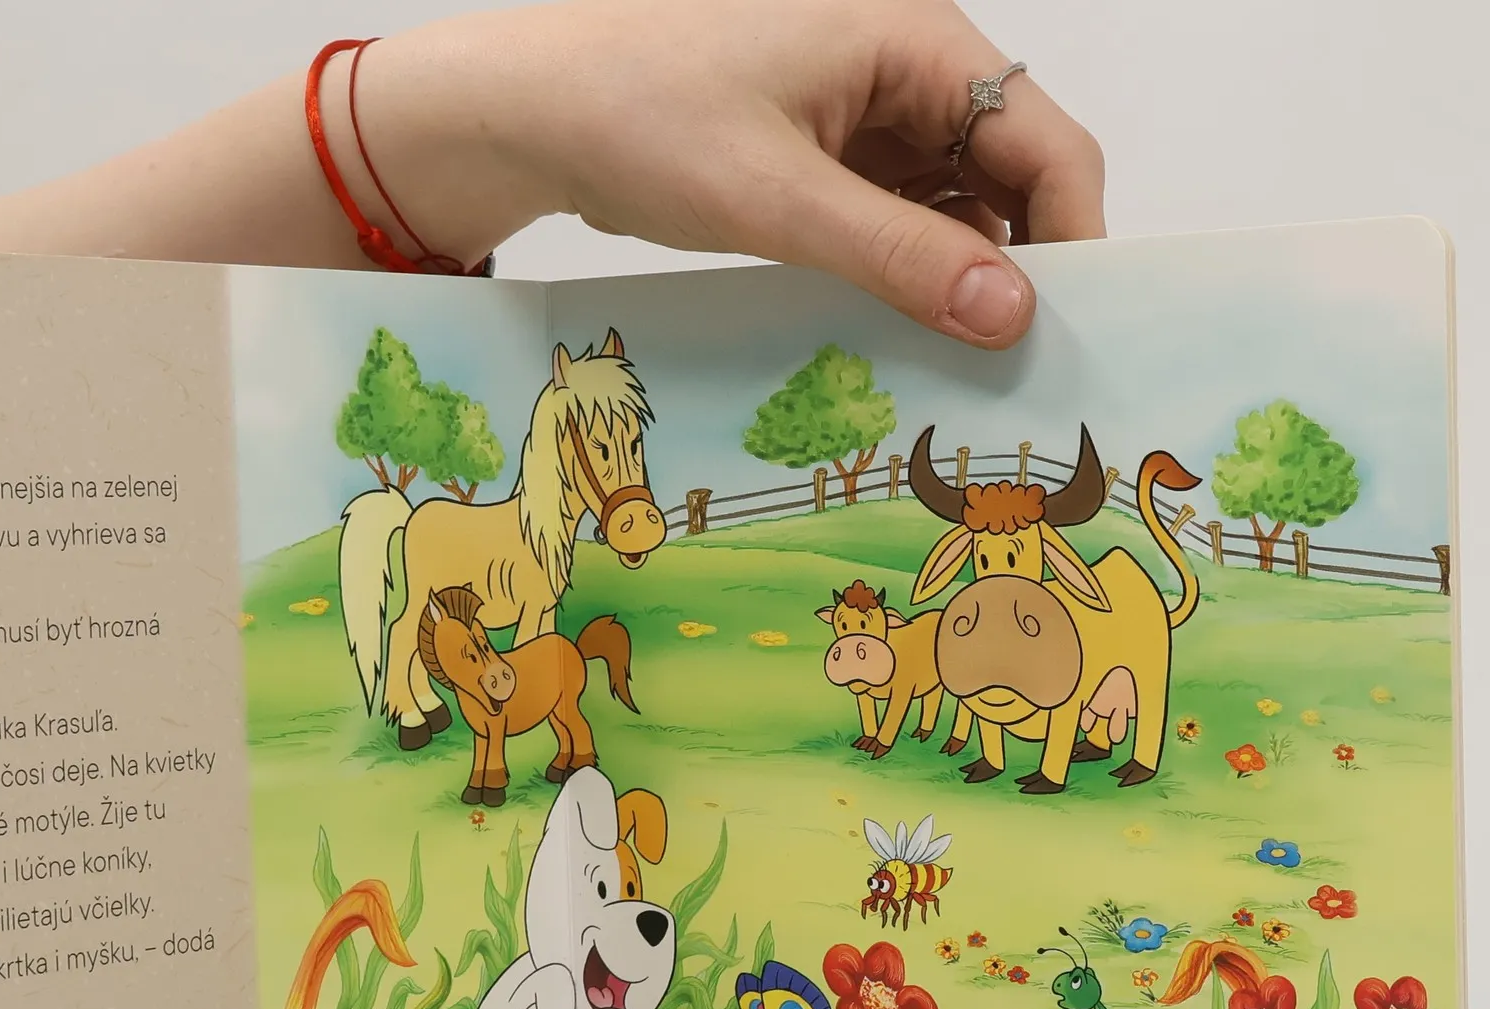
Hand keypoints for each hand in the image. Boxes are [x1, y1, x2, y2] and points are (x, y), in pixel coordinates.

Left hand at [362, 0, 1102, 345]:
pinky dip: (903, 272)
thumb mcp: (779, 199)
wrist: (533, 112)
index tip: (1065, 333)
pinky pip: (895, 217)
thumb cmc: (642, 118)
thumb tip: (1010, 314)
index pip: (1043, 139)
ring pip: (952, 204)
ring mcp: (865, 112)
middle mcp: (904, 67)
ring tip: (952, 366)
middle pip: (1008, 174)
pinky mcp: (825, 155)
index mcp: (914, 41)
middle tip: (1008, 371)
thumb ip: (899, 256)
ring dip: (956, 278)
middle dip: (1015, 265)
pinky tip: (895, 333)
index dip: (1070, 236)